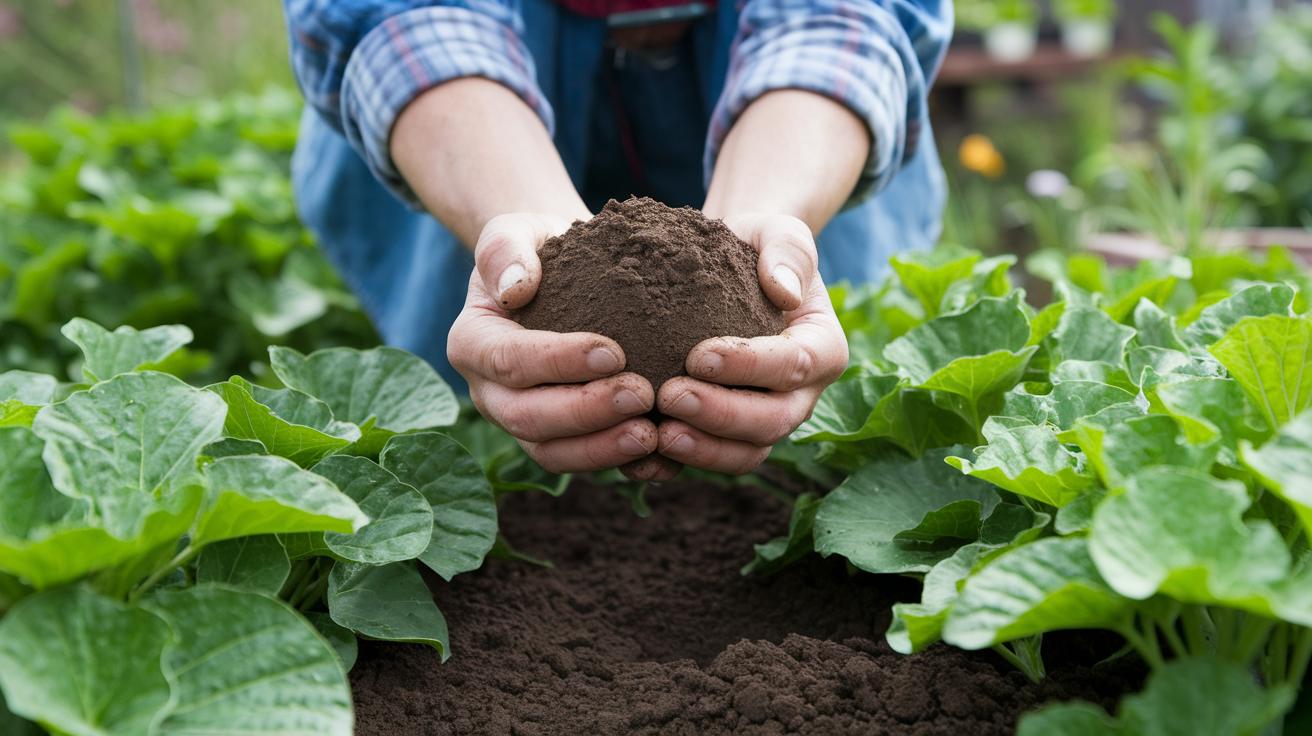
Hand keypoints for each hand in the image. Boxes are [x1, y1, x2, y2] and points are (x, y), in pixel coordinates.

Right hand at [447, 213, 659, 474]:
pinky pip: (586, 465)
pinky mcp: (560, 442)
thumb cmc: (540, 249)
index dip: (557, 362)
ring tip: (652, 435)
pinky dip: (624, 467)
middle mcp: (491, 394)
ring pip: (553, 453)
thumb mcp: (516, 231)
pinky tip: (665, 459)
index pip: (508, 360)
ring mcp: (524, 424)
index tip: (613, 352)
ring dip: (603, 450)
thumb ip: (506, 250)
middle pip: (528, 418)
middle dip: (585, 412)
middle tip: (641, 394)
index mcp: (472, 344)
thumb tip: (516, 288)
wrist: (566, 275)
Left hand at [649, 213, 848, 477]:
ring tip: (657, 434)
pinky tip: (638, 457)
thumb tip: (785, 292)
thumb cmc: (755, 248)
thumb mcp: (777, 232)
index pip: (795, 365)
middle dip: (722, 415)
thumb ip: (787, 252)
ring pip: (745, 453)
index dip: (750, 366)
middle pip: (772, 421)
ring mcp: (765, 422)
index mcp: (822, 350)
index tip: (698, 355)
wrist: (728, 271)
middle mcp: (800, 396)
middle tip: (670, 396)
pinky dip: (676, 466)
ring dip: (703, 450)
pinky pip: (709, 461)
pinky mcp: (729, 437)